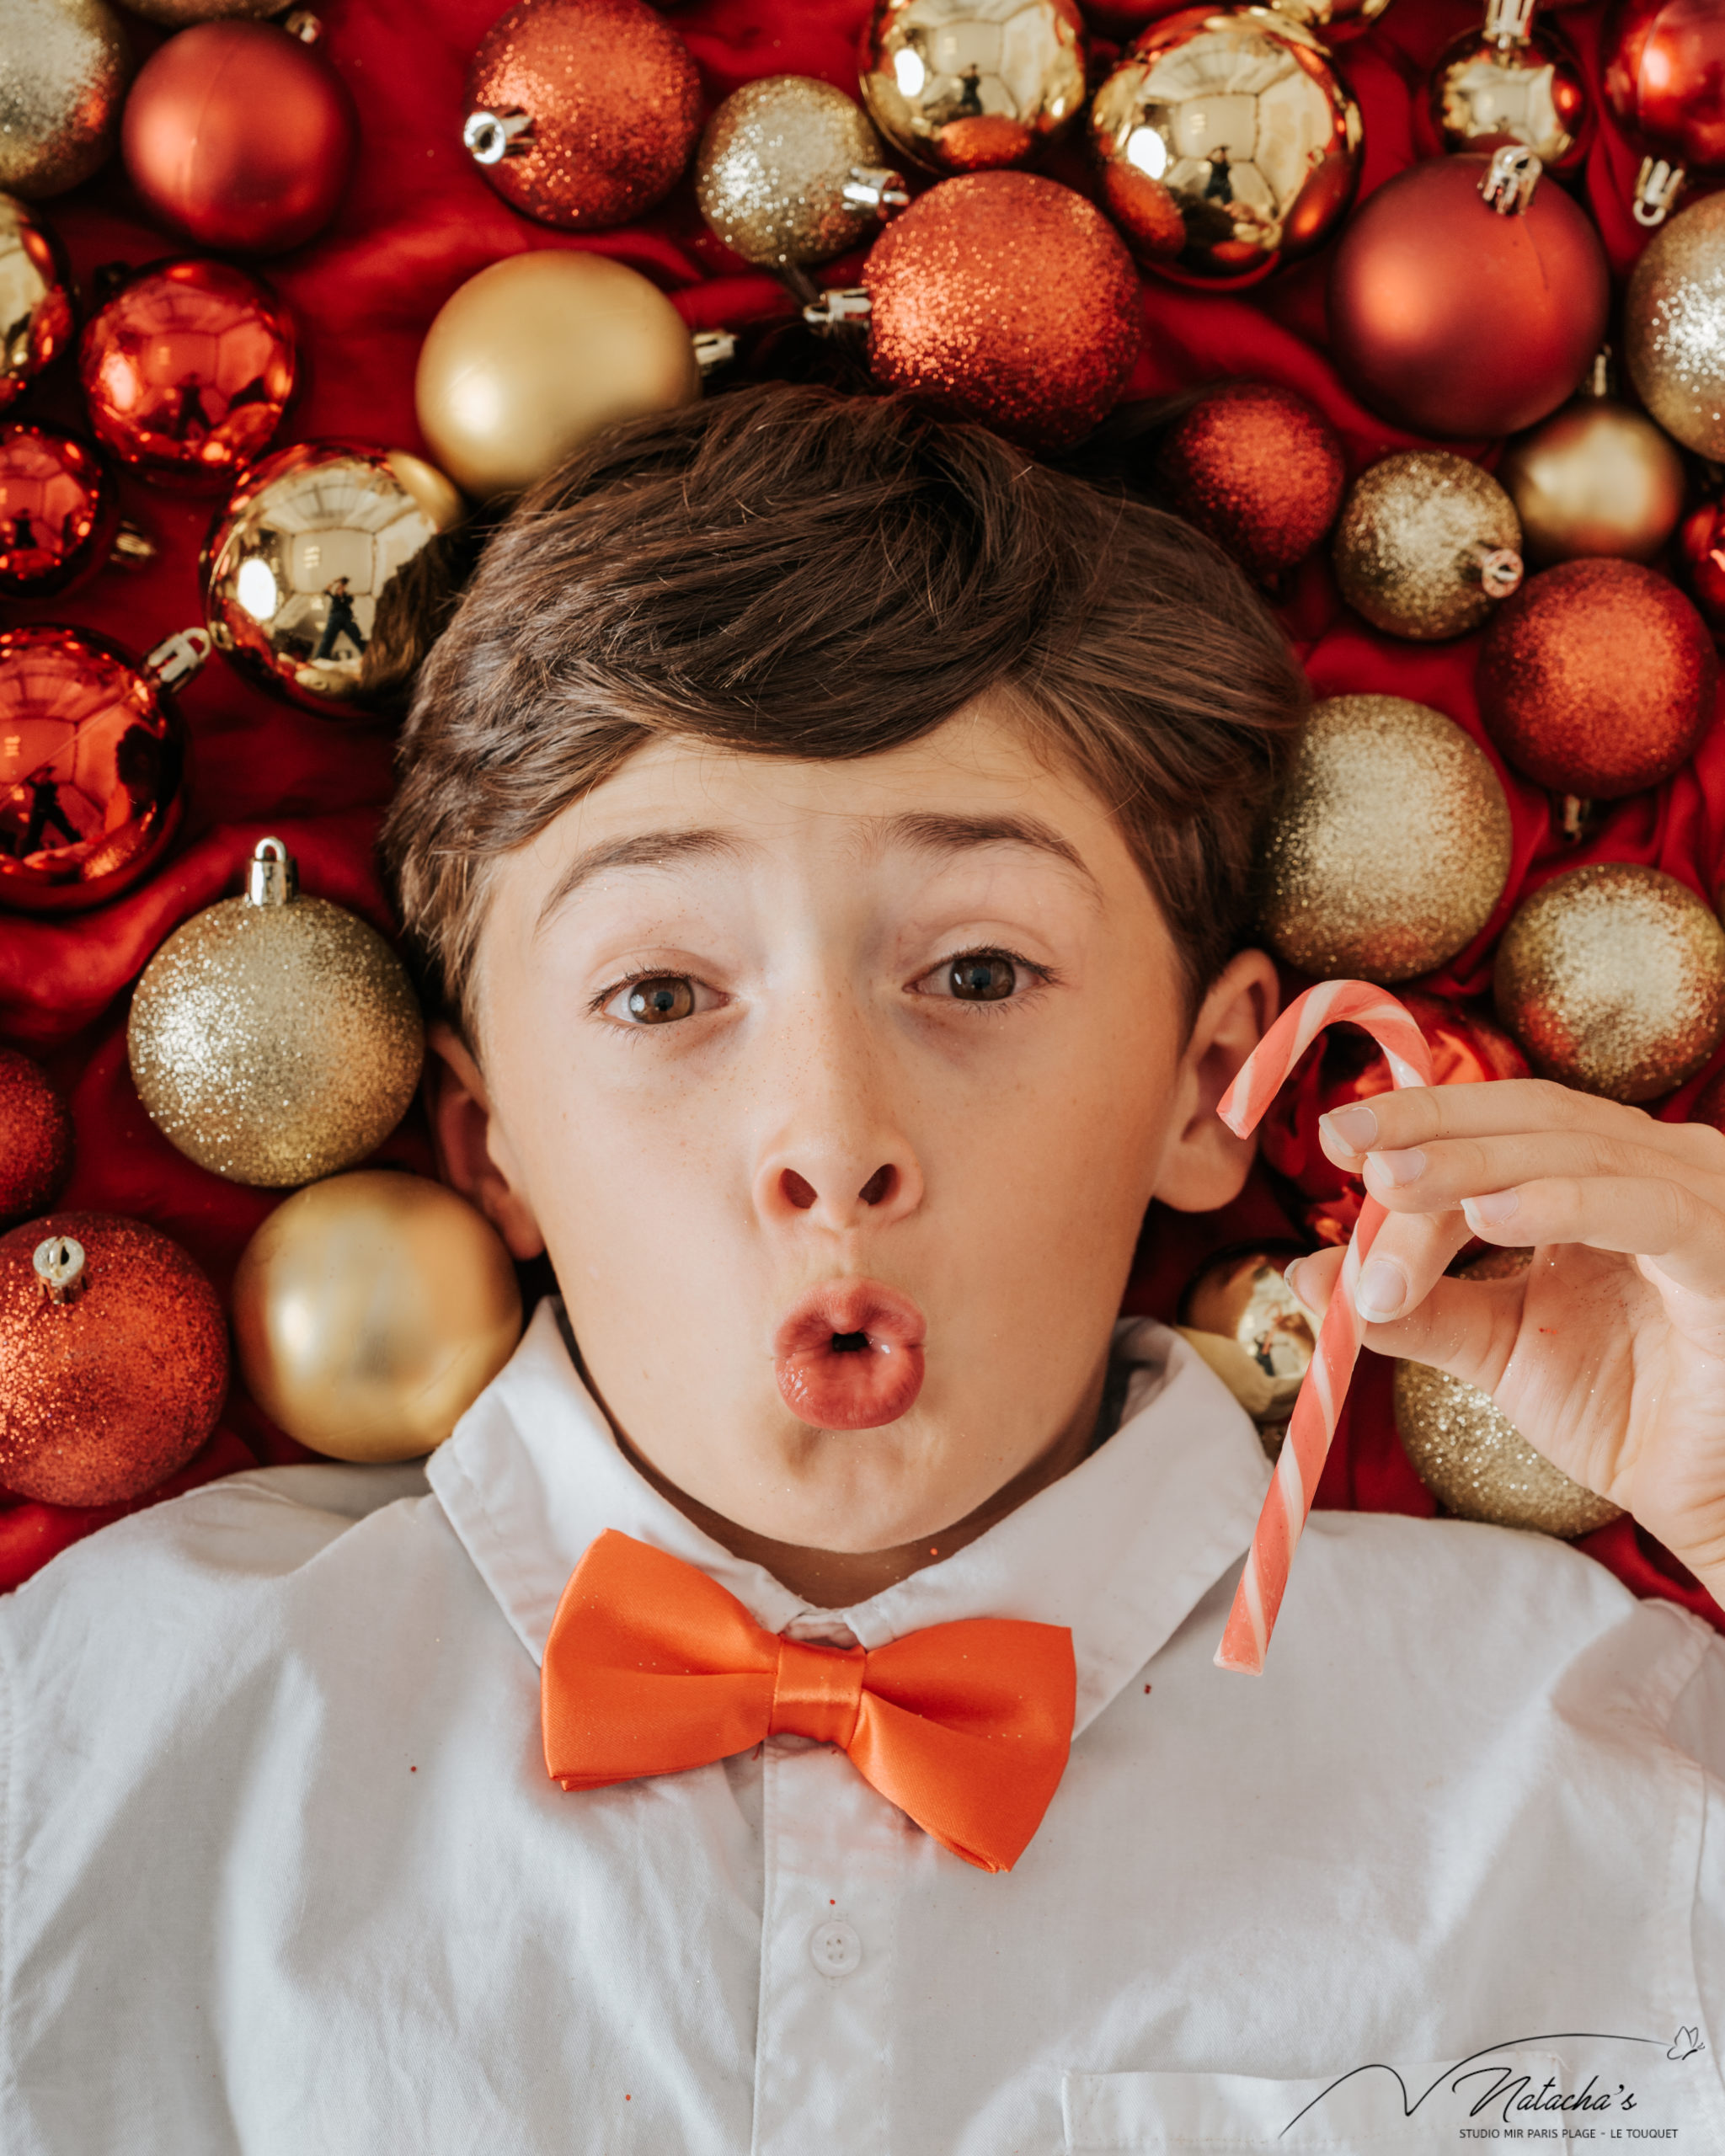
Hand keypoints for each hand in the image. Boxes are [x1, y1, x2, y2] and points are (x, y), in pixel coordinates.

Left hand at [1287, 1079, 1724, 1603]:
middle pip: (1530, 1121)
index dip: (1419, 1122)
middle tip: (1345, 1147)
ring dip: (1473, 1170)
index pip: (1500, 1125)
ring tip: (1390, 1184)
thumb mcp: (1494, 1348)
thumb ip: (1412, 1307)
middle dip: (1432, 1131)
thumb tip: (1303, 1274)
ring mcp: (1700, 1201)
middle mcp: (1656, 1168)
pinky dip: (1564, 1204)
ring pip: (1573, 1154)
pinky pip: (1645, 1211)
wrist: (1708, 1495)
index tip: (1334, 1137)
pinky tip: (1490, 1215)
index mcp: (1601, 1175)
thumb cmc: (1624, 1409)